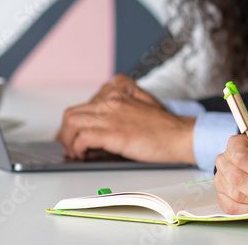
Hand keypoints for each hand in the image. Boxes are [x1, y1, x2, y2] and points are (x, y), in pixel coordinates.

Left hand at [56, 77, 194, 163]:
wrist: (182, 136)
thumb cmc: (166, 125)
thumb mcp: (143, 103)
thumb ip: (122, 103)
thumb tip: (101, 120)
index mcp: (118, 91)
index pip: (84, 103)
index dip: (76, 122)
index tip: (75, 134)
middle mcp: (112, 100)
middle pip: (72, 113)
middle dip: (66, 133)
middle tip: (70, 147)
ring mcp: (112, 116)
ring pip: (72, 123)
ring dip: (68, 141)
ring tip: (76, 152)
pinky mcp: (115, 133)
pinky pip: (82, 138)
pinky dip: (78, 149)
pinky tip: (85, 155)